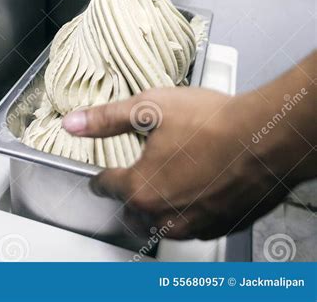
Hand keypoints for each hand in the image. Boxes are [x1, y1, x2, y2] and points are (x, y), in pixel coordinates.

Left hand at [62, 87, 288, 239]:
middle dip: (126, 199)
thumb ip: (107, 118)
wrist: (264, 138)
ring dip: (155, 212)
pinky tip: (193, 196)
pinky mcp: (220, 226)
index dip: (100, 178)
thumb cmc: (212, 122)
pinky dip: (187, 216)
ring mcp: (194, 225)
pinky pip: (193, 228)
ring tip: (159, 192)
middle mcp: (164, 215)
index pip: (106, 187)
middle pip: (132, 214)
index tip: (100, 177)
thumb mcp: (150, 108)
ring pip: (162, 227)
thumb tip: (74, 123)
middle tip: (129, 184)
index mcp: (141, 188)